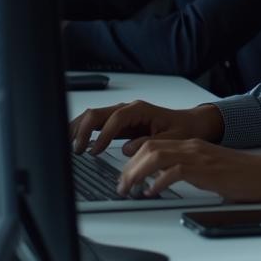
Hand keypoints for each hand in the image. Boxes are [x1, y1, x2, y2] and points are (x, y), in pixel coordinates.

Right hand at [68, 100, 223, 155]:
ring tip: (69, 145)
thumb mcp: (172, 138)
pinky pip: (97, 124)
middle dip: (82, 129)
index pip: (115, 118)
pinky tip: (77, 143)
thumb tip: (128, 149)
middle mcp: (128, 109)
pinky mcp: (119, 124)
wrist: (191, 124)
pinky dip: (84, 131)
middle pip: (97, 113)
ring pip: (93, 116)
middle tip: (76, 149)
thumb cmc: (183, 129)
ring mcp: (122, 115)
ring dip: (79, 129)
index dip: (103, 134)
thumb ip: (150, 143)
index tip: (95, 150)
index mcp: (140, 110)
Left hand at [117, 138, 260, 200]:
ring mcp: (198, 156)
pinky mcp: (205, 170)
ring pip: (156, 156)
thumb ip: (190, 171)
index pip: (153, 144)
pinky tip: (152, 192)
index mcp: (191, 145)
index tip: (125, 176)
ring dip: (136, 173)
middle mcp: (192, 146)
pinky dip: (157, 182)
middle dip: (128, 166)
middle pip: (149, 147)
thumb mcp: (210, 170)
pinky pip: (174, 171)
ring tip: (128, 188)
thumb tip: (166, 183)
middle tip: (120, 185)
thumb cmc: (244, 175)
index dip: (133, 159)